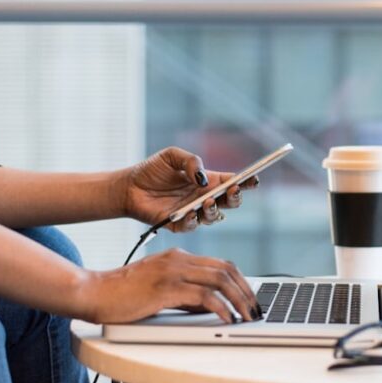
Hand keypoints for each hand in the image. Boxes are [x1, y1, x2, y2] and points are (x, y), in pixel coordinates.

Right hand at [76, 248, 260, 323]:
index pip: (221, 264)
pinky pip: (203, 296)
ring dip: (239, 299)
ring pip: (220, 280)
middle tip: (255, 309)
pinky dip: (221, 307)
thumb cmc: (122, 294)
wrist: (93, 292)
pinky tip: (227, 318)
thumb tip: (210, 306)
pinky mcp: (166, 288)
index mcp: (179, 257)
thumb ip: (185, 293)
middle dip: (246, 290)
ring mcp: (172, 272)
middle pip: (226, 269)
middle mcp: (179, 259)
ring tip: (247, 316)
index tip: (250, 298)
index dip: (241, 281)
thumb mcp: (160, 288)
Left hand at [118, 147, 257, 231]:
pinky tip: (190, 212)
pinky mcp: (178, 224)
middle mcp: (204, 197)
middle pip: (230, 202)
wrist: (128, 187)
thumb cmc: (152, 170)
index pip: (233, 182)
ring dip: (214, 210)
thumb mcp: (172, 156)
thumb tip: (202, 178)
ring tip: (207, 201)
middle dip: (236, 197)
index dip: (246, 181)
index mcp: (208, 181)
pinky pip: (191, 226)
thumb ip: (191, 162)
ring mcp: (193, 212)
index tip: (253, 178)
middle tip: (233, 190)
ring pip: (214, 217)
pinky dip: (193, 220)